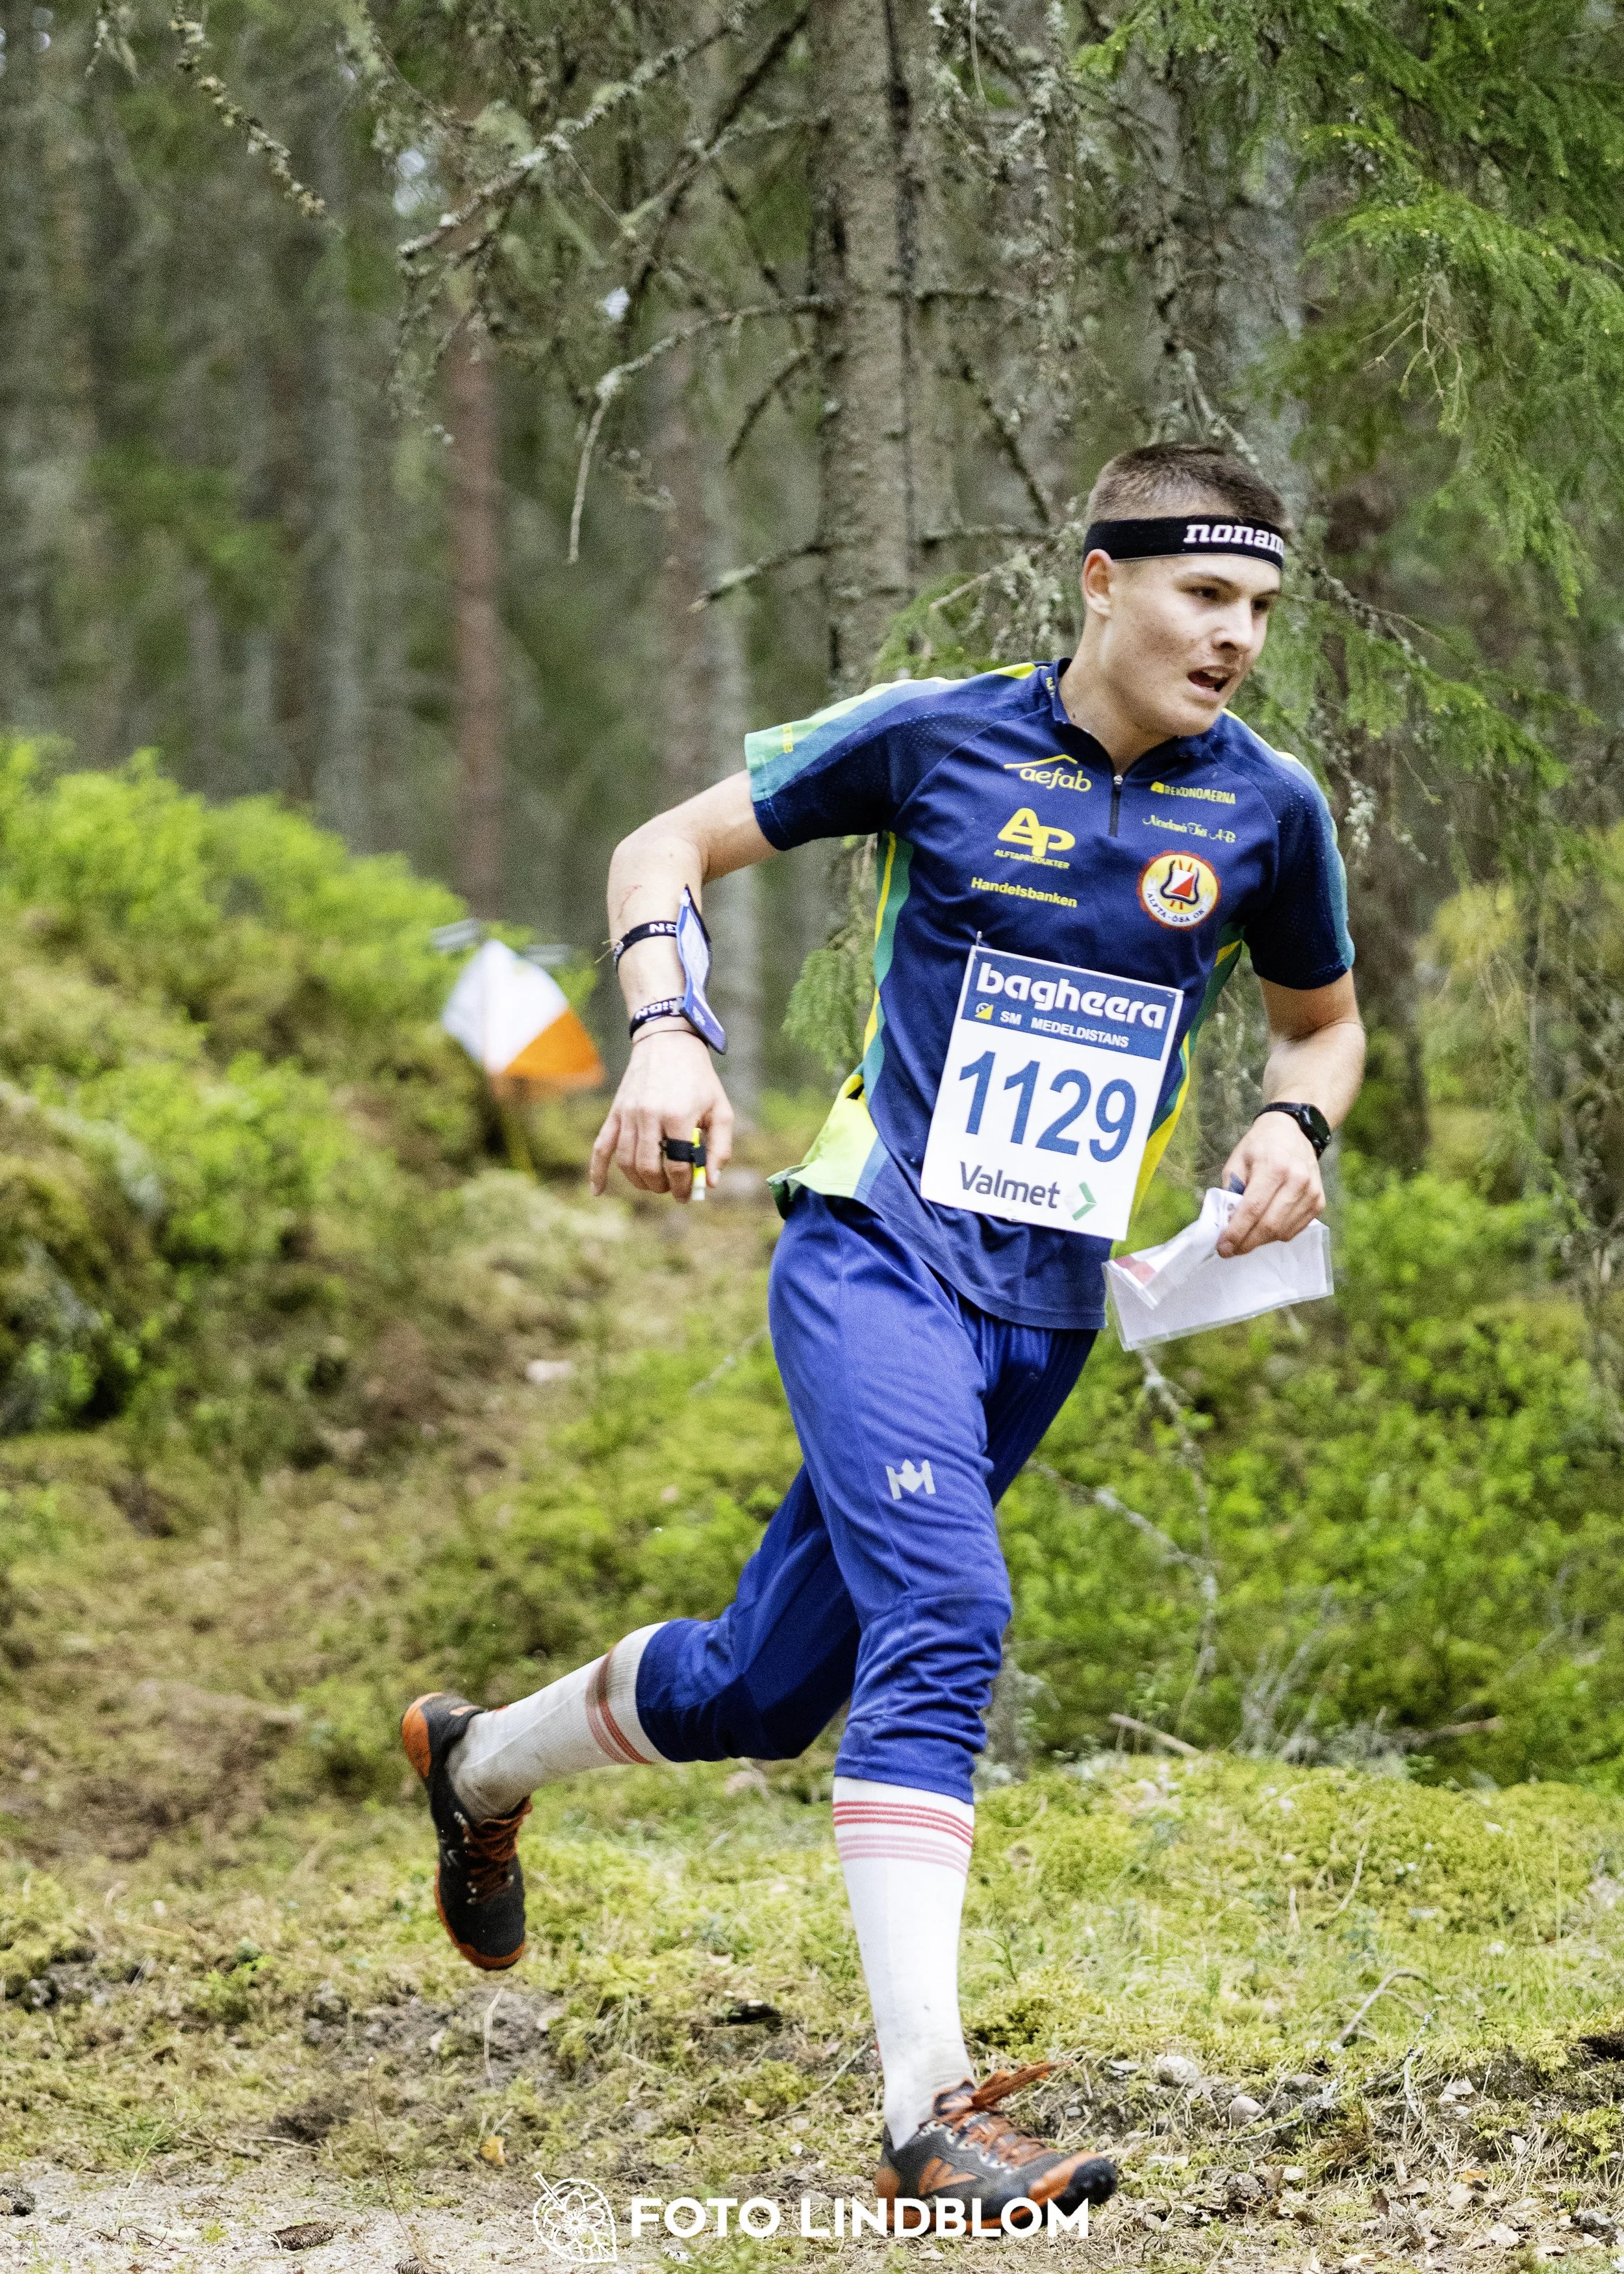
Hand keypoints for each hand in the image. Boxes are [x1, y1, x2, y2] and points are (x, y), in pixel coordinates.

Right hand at [589, 1028, 734, 1201]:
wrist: (668, 1041)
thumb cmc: (698, 1078)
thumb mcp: (720, 1109)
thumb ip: (720, 1147)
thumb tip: (710, 1182)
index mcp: (678, 1116)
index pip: (677, 1166)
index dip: (683, 1187)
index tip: (687, 1195)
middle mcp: (649, 1116)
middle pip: (648, 1168)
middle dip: (661, 1186)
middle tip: (671, 1189)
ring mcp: (628, 1114)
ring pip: (626, 1162)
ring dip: (639, 1181)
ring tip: (653, 1183)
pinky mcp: (616, 1112)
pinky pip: (601, 1146)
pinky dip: (597, 1171)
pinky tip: (599, 1190)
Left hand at [1216, 1112, 1324, 1254]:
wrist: (1295, 1131)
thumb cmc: (1261, 1146)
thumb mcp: (1237, 1160)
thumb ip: (1230, 1191)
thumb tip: (1225, 1223)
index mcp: (1273, 1167)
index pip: (1253, 1209)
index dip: (1237, 1232)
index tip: (1223, 1248)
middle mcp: (1297, 1180)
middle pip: (1270, 1225)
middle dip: (1247, 1243)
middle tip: (1230, 1251)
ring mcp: (1311, 1192)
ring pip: (1283, 1231)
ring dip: (1261, 1241)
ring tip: (1246, 1238)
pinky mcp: (1319, 1201)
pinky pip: (1296, 1229)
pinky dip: (1278, 1235)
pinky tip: (1265, 1229)